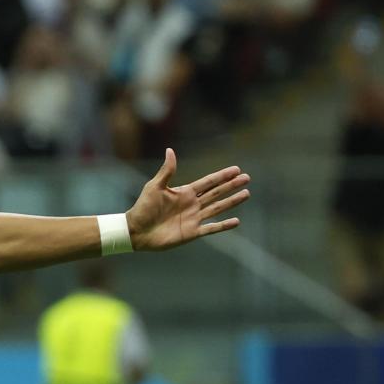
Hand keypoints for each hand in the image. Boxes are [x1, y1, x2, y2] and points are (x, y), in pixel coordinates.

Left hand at [126, 149, 249, 251]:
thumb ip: (167, 171)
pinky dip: (223, 226)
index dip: (222, 176)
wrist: (136, 230)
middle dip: (231, 186)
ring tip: (246, 194)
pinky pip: (211, 228)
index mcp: (185, 192)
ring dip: (232, 202)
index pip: (208, 182)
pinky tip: (236, 221)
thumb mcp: (155, 186)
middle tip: (247, 178)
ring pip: (218, 208)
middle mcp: (192, 204)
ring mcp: (193, 218)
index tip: (236, 169)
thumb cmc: (143, 207)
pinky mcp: (192, 232)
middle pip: (217, 193)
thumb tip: (170, 150)